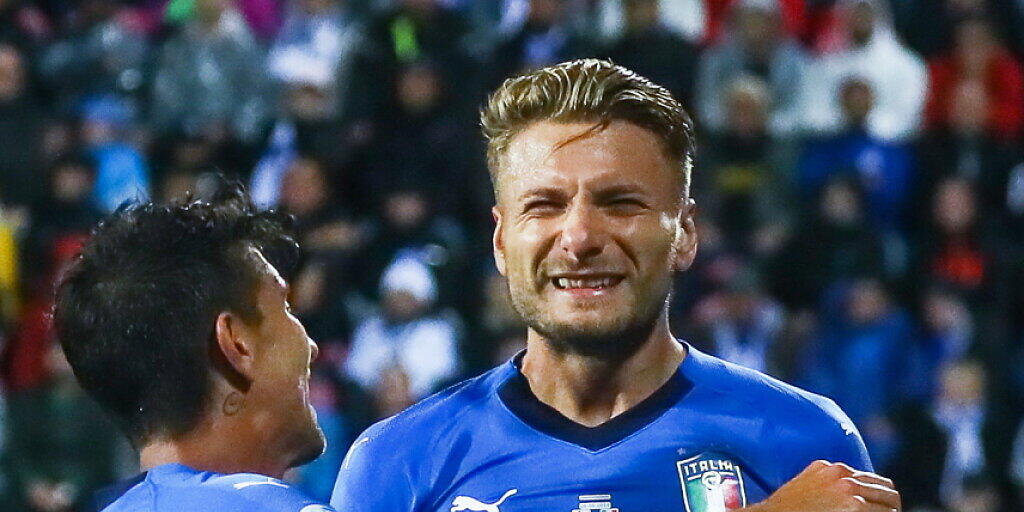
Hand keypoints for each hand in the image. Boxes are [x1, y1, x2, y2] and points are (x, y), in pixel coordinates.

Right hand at [751, 460, 900, 511]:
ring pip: (890, 502)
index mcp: (832, 469)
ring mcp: (849, 492)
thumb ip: (829, 481)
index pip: (872, 479)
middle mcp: (843, 476)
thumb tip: (849, 487)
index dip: (879, 496)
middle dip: (889, 504)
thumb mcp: (808, 484)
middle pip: (886, 489)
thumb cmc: (786, 508)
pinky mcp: (854, 509)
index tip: (880, 507)